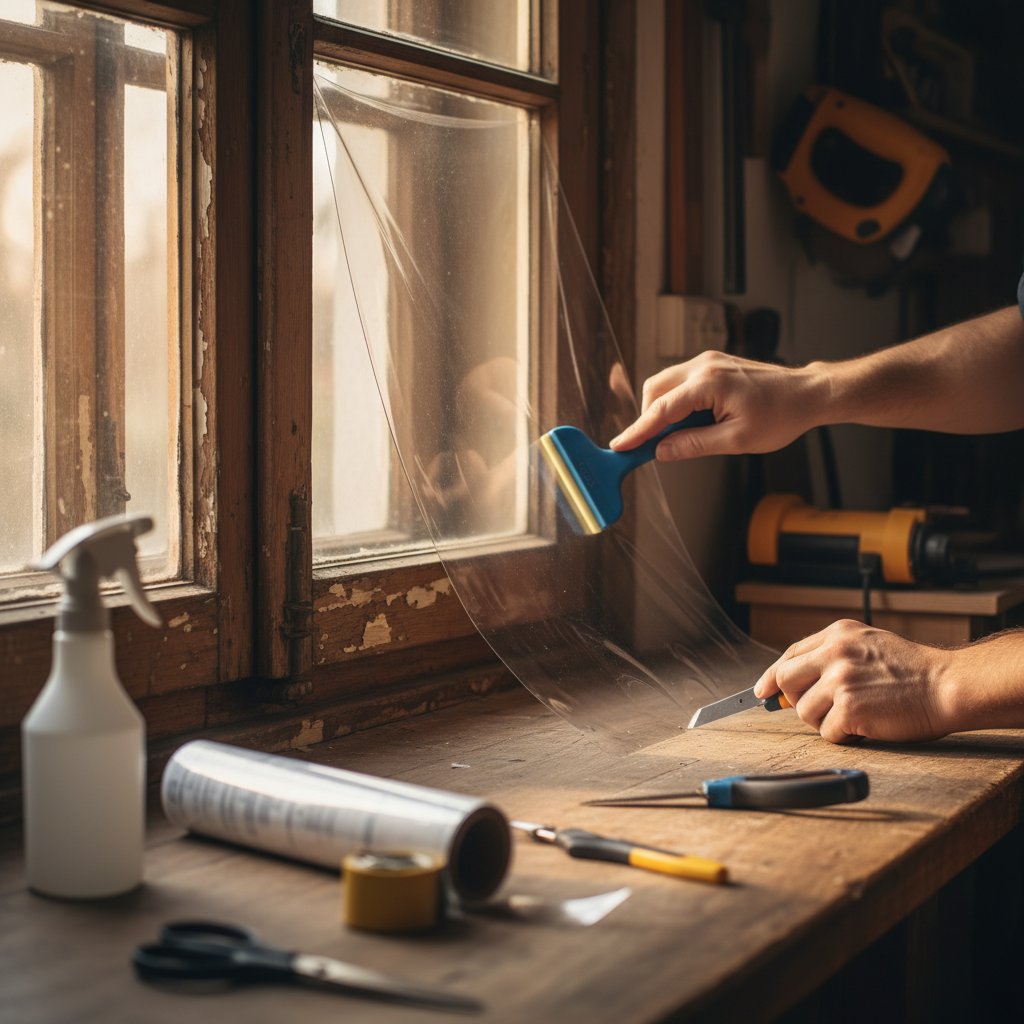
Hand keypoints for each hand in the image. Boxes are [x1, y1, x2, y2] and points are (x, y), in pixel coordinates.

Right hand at [608, 351, 823, 459]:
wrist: (807, 394)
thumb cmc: (781, 416)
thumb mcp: (737, 441)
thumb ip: (694, 445)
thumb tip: (662, 452)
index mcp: (710, 383)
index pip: (662, 409)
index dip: (638, 430)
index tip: (620, 446)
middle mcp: (705, 365)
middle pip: (656, 389)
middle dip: (649, 418)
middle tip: (652, 446)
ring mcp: (709, 361)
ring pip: (666, 384)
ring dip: (664, 411)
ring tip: (681, 436)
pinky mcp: (713, 364)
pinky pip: (682, 382)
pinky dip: (678, 402)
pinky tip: (693, 421)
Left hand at [753, 619, 954, 743]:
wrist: (946, 685)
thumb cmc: (912, 671)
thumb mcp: (867, 645)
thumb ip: (830, 657)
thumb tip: (788, 685)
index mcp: (837, 634)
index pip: (789, 655)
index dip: (772, 677)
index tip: (762, 692)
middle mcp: (834, 653)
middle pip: (785, 680)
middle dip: (795, 699)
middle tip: (821, 708)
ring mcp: (840, 680)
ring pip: (803, 711)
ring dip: (824, 721)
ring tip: (855, 716)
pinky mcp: (849, 708)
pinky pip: (826, 732)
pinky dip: (843, 736)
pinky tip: (865, 727)